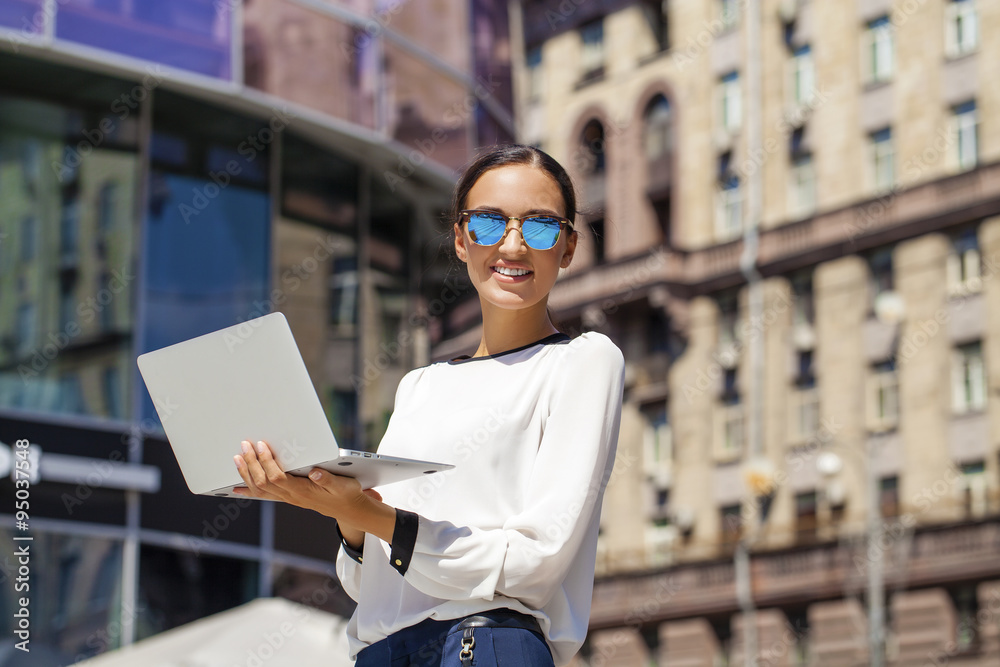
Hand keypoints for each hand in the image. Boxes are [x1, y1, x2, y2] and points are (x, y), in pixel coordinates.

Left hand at [233, 440, 369, 521]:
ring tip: (238, 458)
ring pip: (260, 488)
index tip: (261, 446)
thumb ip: (328, 479)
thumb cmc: (346, 494)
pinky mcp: (287, 496)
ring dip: (247, 473)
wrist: (348, 509)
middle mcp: (292, 496)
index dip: (266, 462)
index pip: (277, 477)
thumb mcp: (343, 485)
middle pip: (263, 482)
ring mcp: (288, 497)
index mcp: (303, 491)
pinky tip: (238, 488)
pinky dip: (249, 489)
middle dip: (252, 463)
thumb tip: (315, 471)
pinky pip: (263, 494)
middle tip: (245, 446)